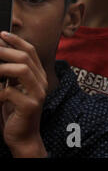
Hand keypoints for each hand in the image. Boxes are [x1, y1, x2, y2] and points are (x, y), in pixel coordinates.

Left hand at [0, 32, 47, 157]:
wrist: (23, 136)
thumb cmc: (14, 111)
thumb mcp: (13, 88)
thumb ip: (11, 74)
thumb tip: (1, 55)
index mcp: (39, 75)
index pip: (31, 51)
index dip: (16, 40)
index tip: (1, 34)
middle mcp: (41, 81)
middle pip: (25, 57)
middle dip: (5, 50)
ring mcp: (38, 93)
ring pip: (22, 70)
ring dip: (1, 68)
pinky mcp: (30, 106)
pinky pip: (10, 92)